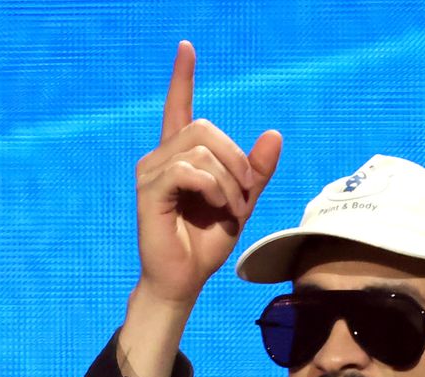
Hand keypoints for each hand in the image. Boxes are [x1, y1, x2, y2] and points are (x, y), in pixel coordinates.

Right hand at [134, 41, 282, 306]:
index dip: (182, 76)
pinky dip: (213, 187)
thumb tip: (274, 134)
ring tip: (230, 207)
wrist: (184, 280)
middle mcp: (161, 157)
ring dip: (228, 180)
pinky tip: (218, 206)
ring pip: (201, 150)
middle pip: (205, 128)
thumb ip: (256, 171)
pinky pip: (189, 171)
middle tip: (244, 194)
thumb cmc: (207, 242)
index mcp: (180, 156)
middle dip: (236, 159)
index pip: (178, 106)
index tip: (187, 47)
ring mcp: (151, 172)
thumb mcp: (242, 203)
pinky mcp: (149, 191)